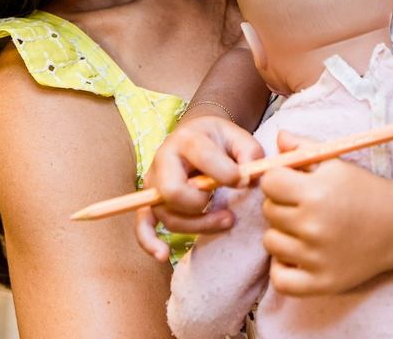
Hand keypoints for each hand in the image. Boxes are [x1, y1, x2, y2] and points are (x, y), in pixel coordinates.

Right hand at [134, 115, 264, 261]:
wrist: (194, 136)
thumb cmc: (218, 140)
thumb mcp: (237, 136)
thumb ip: (249, 153)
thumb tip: (249, 179)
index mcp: (187, 139)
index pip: (203, 157)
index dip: (227, 174)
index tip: (244, 181)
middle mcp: (164, 160)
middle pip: (174, 192)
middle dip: (202, 203)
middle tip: (226, 204)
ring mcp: (153, 183)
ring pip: (169, 215)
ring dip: (199, 226)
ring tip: (227, 221)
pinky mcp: (150, 202)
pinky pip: (142, 225)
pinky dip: (149, 241)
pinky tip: (162, 255)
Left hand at [259, 130, 392, 295]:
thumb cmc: (364, 191)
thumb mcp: (336, 164)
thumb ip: (304, 149)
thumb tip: (279, 136)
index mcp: (316, 193)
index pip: (269, 183)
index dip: (277, 179)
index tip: (290, 183)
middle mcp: (313, 226)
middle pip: (269, 211)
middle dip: (281, 204)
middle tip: (302, 205)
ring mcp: (316, 258)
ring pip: (271, 242)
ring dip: (282, 234)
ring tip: (304, 229)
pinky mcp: (321, 282)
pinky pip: (280, 279)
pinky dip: (283, 267)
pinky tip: (297, 255)